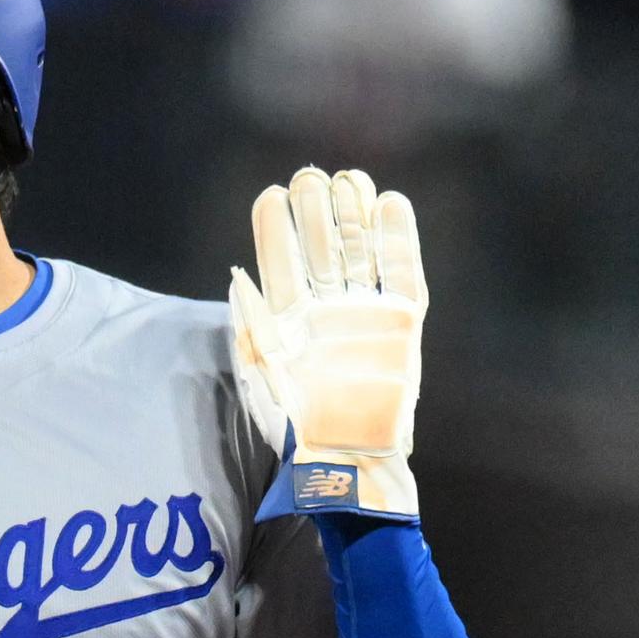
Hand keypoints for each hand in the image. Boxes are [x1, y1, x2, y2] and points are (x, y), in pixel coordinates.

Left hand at [228, 165, 427, 520]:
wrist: (349, 463)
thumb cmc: (298, 431)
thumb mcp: (263, 379)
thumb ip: (251, 327)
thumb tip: (236, 275)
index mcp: (289, 324)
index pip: (283, 265)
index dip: (276, 231)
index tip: (271, 194)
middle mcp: (327, 313)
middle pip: (324, 250)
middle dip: (316, 213)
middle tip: (310, 175)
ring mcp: (366, 316)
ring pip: (361, 253)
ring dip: (354, 215)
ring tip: (347, 177)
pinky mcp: (402, 326)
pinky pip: (402, 274)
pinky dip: (399, 240)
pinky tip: (391, 204)